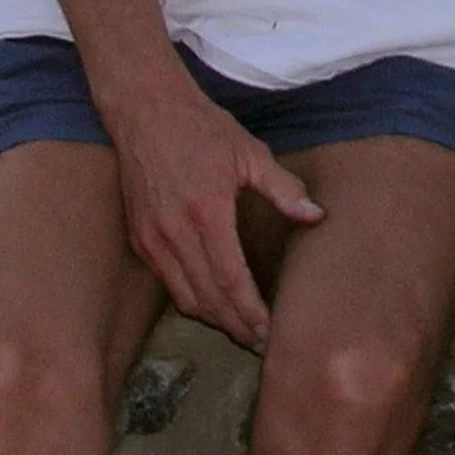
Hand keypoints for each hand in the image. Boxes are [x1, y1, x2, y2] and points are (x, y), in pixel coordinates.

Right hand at [105, 81, 321, 353]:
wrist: (146, 112)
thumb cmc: (203, 130)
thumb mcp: (250, 153)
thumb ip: (284, 190)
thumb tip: (316, 216)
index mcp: (207, 211)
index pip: (230, 278)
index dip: (249, 309)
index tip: (268, 330)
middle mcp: (174, 231)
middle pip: (206, 297)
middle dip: (234, 325)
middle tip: (258, 343)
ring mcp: (151, 238)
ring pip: (183, 296)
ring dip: (212, 319)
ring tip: (239, 330)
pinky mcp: (139, 238)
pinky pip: (167, 282)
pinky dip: (189, 300)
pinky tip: (211, 304)